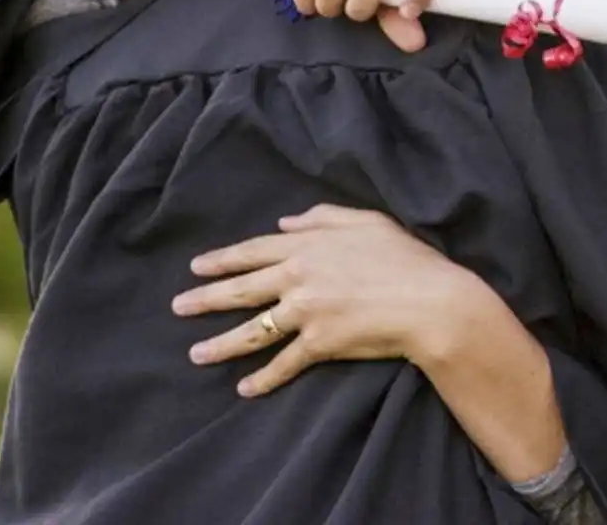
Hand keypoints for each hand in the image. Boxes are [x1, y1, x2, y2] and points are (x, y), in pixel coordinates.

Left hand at [171, 204, 476, 396]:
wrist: (428, 301)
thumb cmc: (403, 257)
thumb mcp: (366, 220)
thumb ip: (323, 216)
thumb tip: (286, 220)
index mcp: (308, 245)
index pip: (254, 251)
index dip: (223, 259)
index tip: (196, 266)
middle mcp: (298, 277)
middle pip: (242, 289)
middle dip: (206, 298)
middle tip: (178, 306)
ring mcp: (306, 312)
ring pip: (253, 330)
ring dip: (221, 344)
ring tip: (195, 354)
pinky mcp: (319, 345)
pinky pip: (283, 364)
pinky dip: (262, 379)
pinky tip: (244, 389)